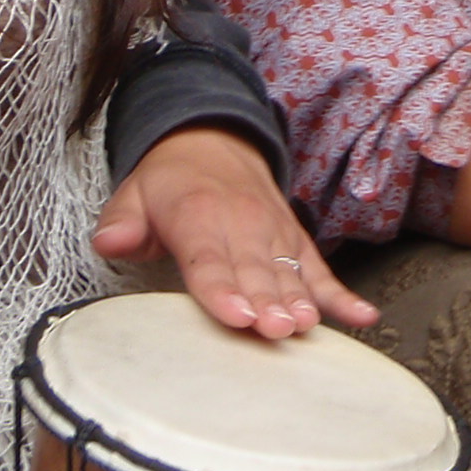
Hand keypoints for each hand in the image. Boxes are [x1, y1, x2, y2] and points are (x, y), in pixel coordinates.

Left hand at [93, 126, 376, 337]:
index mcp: (198, 215)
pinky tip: (362, 316)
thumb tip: (108, 241)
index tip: (238, 316)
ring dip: (299, 300)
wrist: (214, 139)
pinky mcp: (294, 241)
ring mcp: (273, 232)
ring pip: (288, 271)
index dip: (222, 290)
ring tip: (307, 327)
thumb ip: (122, 222)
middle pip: (255, 270)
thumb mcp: (134, 193)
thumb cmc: (171, 181)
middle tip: (276, 331)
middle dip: (267, 302)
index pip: (209, 259)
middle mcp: (241, 222)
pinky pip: (320, 270)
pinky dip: (341, 295)